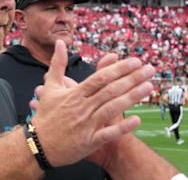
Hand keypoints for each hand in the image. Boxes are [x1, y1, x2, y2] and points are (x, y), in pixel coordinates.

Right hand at [30, 40, 154, 167]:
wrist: (37, 145)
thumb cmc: (46, 115)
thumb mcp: (50, 87)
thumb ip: (57, 64)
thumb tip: (60, 43)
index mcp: (75, 93)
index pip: (101, 78)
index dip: (119, 69)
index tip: (135, 61)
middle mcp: (82, 107)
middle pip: (111, 90)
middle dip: (132, 79)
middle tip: (150, 70)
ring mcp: (87, 125)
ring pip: (112, 108)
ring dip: (132, 97)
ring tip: (149, 87)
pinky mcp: (89, 141)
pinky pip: (108, 133)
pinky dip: (122, 127)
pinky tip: (137, 119)